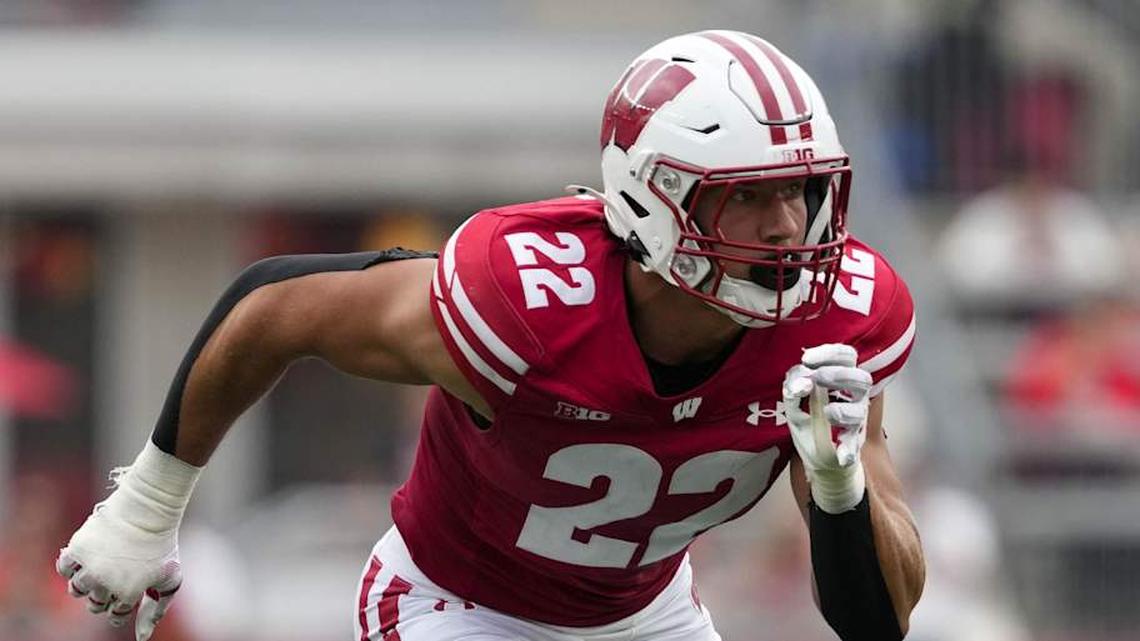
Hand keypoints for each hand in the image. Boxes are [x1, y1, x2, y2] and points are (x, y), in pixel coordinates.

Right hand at [57, 498, 181, 640]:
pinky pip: (63, 568)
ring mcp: (89, 567)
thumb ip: (157, 610)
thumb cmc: (161, 546)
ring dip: (87, 582)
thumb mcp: (169, 580)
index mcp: (129, 594)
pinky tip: (87, 556)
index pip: (116, 615)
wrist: (148, 510)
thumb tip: (141, 638)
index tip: (129, 585)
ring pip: (76, 590)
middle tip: (118, 573)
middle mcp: (106, 584)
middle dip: (106, 594)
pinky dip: (71, 565)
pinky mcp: (77, 548)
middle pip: (95, 605)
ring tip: (102, 565)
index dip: (123, 603)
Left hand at [783, 343, 871, 511]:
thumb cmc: (807, 421)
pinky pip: (854, 446)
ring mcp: (856, 420)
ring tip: (828, 413)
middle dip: (839, 375)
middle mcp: (854, 397)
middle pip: (861, 378)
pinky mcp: (854, 443)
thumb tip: (802, 382)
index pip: (846, 357)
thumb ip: (794, 388)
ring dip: (845, 410)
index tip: (808, 358)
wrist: (818, 459)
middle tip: (818, 378)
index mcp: (840, 380)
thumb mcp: (794, 403)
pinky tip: (841, 456)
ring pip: (861, 409)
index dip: (831, 353)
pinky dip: (848, 451)